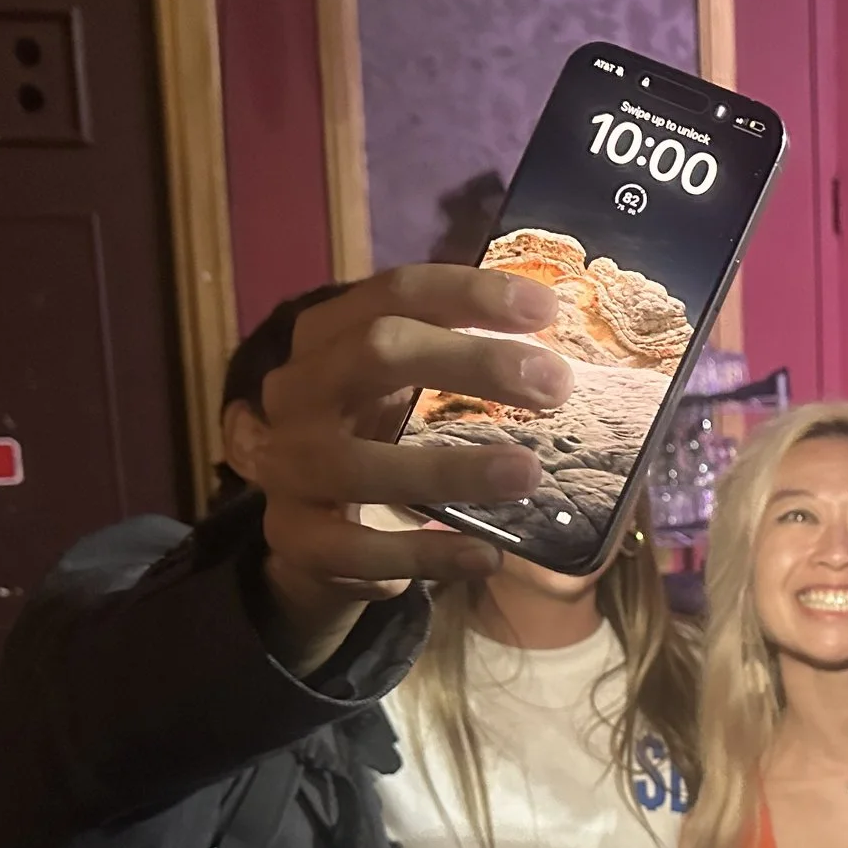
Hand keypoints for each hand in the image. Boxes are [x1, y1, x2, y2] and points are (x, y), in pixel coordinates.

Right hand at [225, 266, 574, 664]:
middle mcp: (297, 391)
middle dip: (473, 363)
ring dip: (450, 469)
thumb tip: (561, 360)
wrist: (309, 531)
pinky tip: (486, 555)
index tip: (547, 310)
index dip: (471, 293)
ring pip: (357, 463)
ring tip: (528, 474)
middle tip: (555, 387)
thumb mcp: (404, 388)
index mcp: (327, 337)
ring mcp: (286, 467)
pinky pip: (356, 551)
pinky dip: (425, 555)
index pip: (395, 292)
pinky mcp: (293, 540)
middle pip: (375, 352)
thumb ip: (461, 365)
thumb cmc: (376, 438)